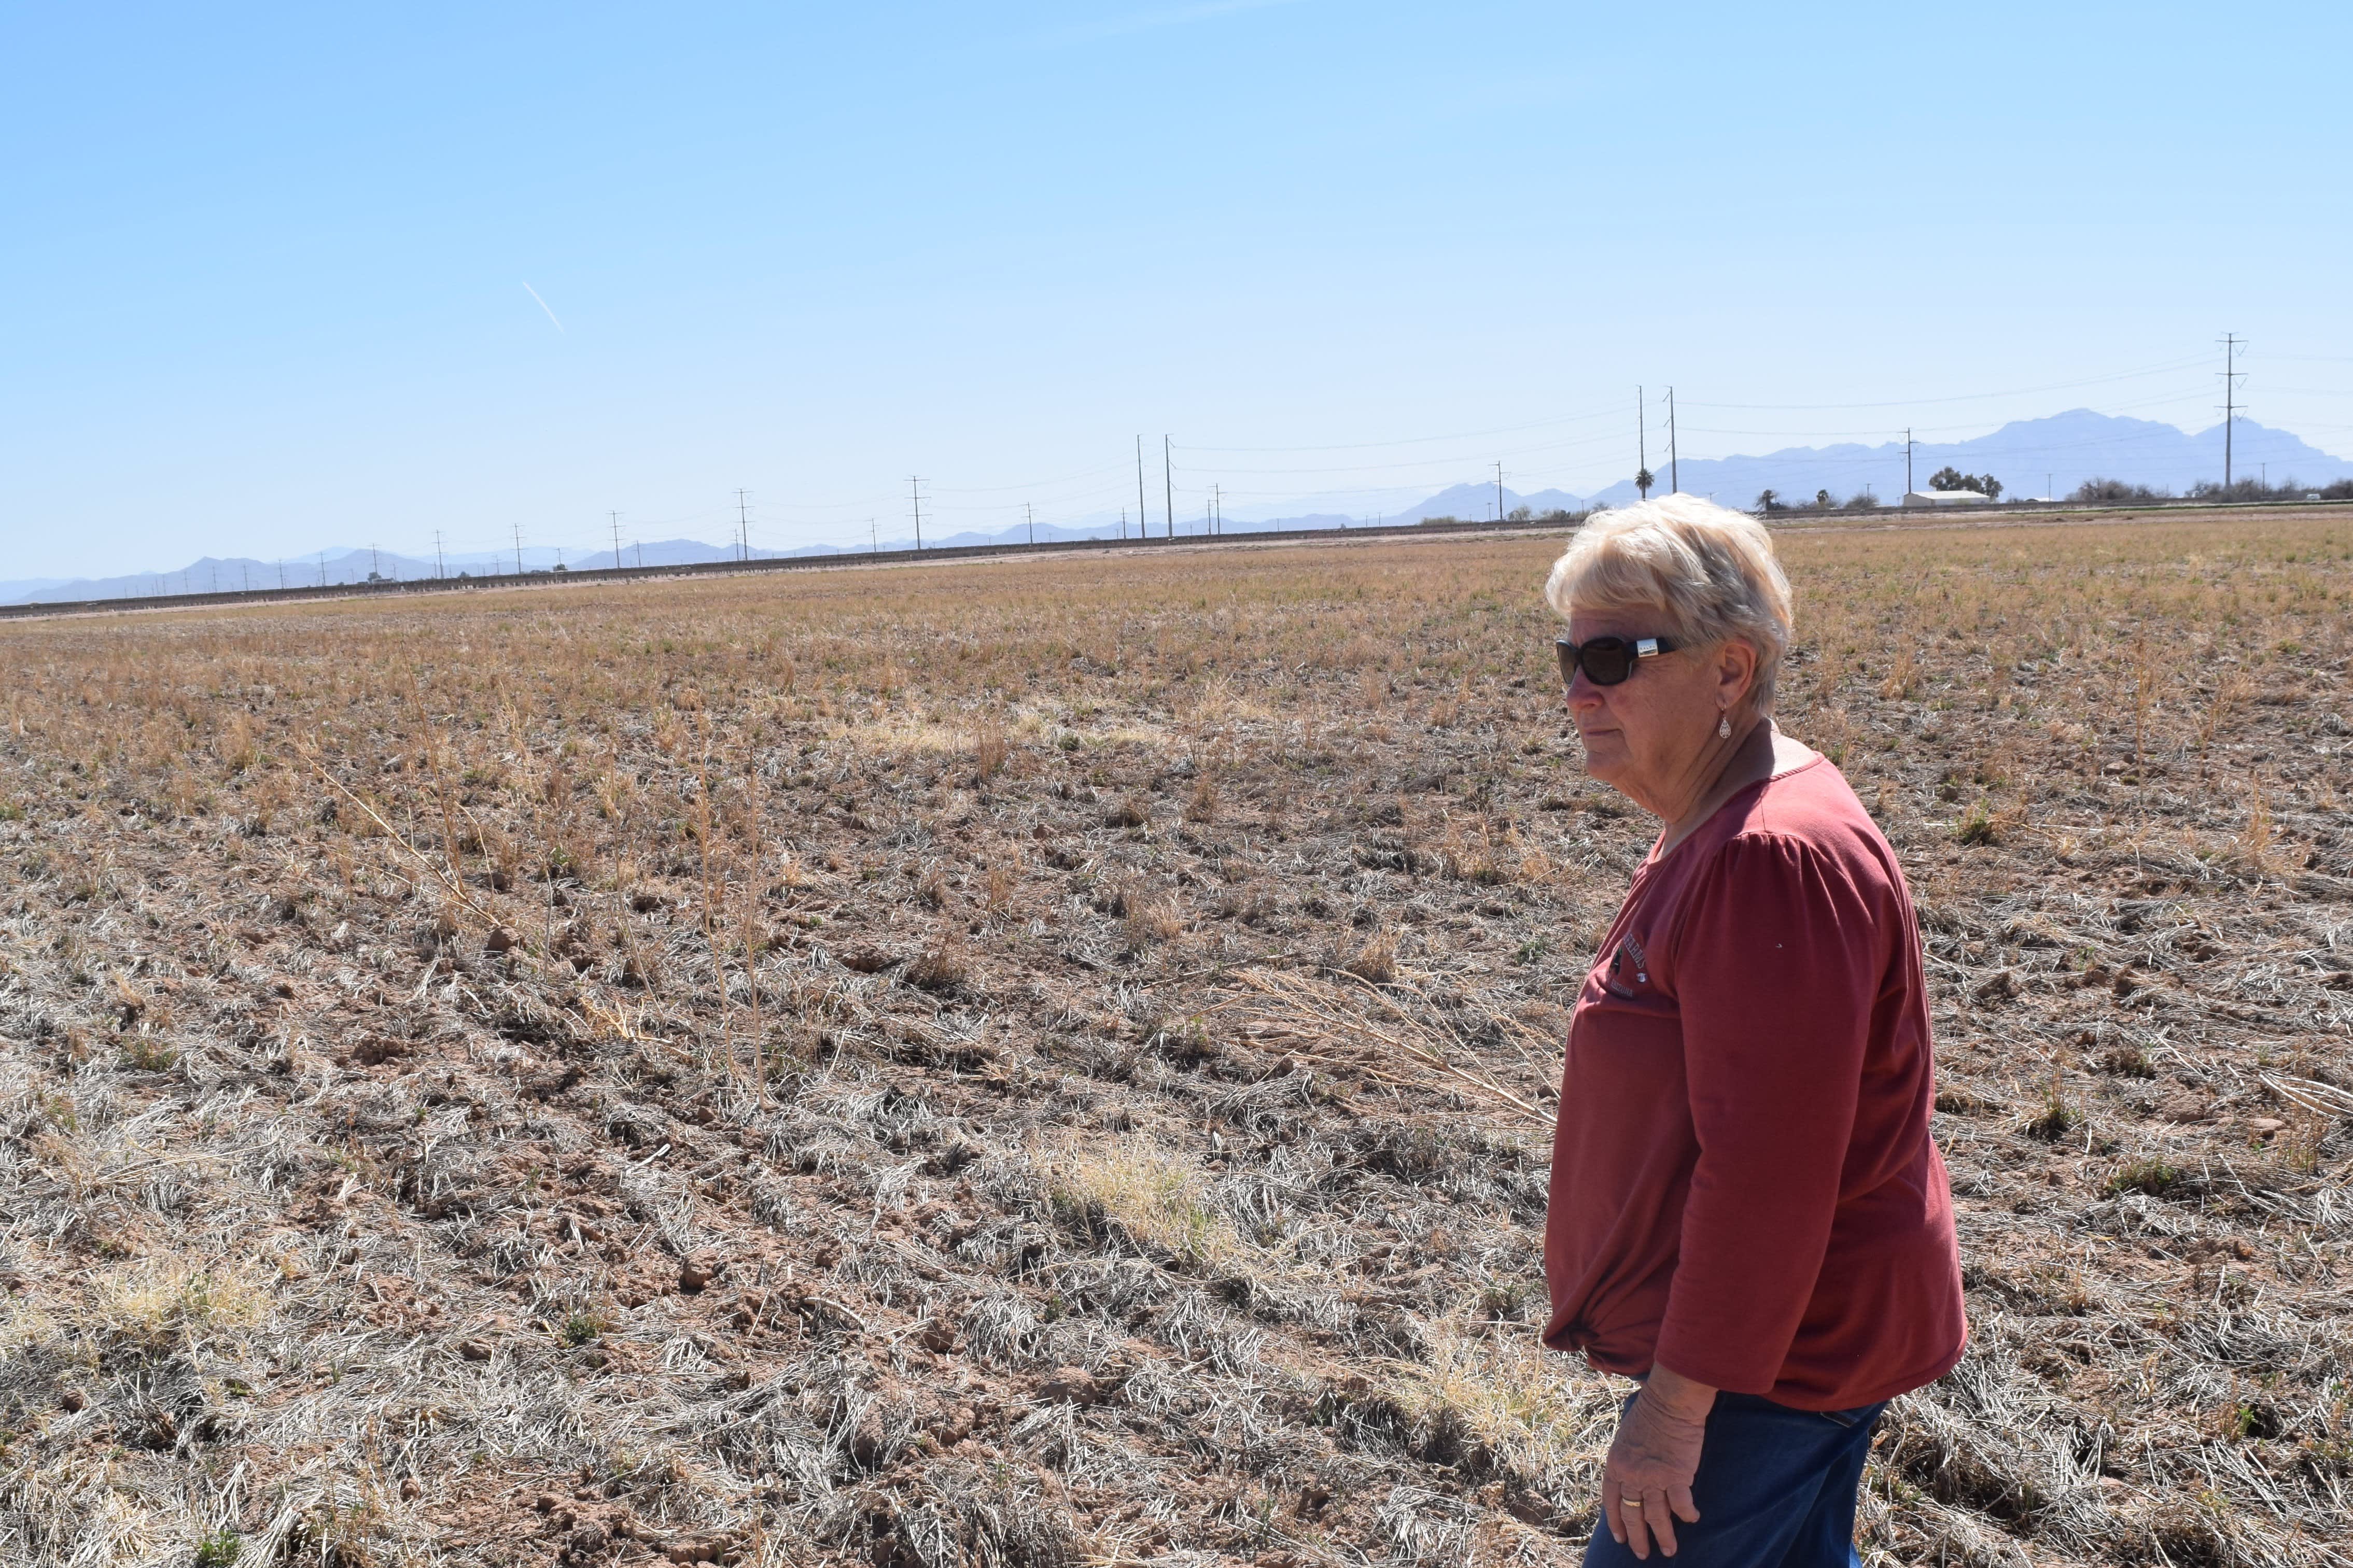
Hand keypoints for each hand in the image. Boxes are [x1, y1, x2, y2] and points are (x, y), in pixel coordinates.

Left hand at [1600, 1363, 1713, 1558]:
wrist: (1670, 1401)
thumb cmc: (1651, 1413)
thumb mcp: (1627, 1437)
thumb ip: (1627, 1460)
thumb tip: (1631, 1478)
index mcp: (1616, 1464)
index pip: (1611, 1500)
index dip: (1615, 1522)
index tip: (1619, 1538)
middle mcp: (1631, 1475)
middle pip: (1631, 1514)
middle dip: (1637, 1538)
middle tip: (1642, 1554)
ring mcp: (1653, 1477)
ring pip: (1656, 1516)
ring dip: (1663, 1536)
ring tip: (1670, 1551)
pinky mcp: (1676, 1476)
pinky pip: (1681, 1505)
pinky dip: (1687, 1515)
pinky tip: (1692, 1519)